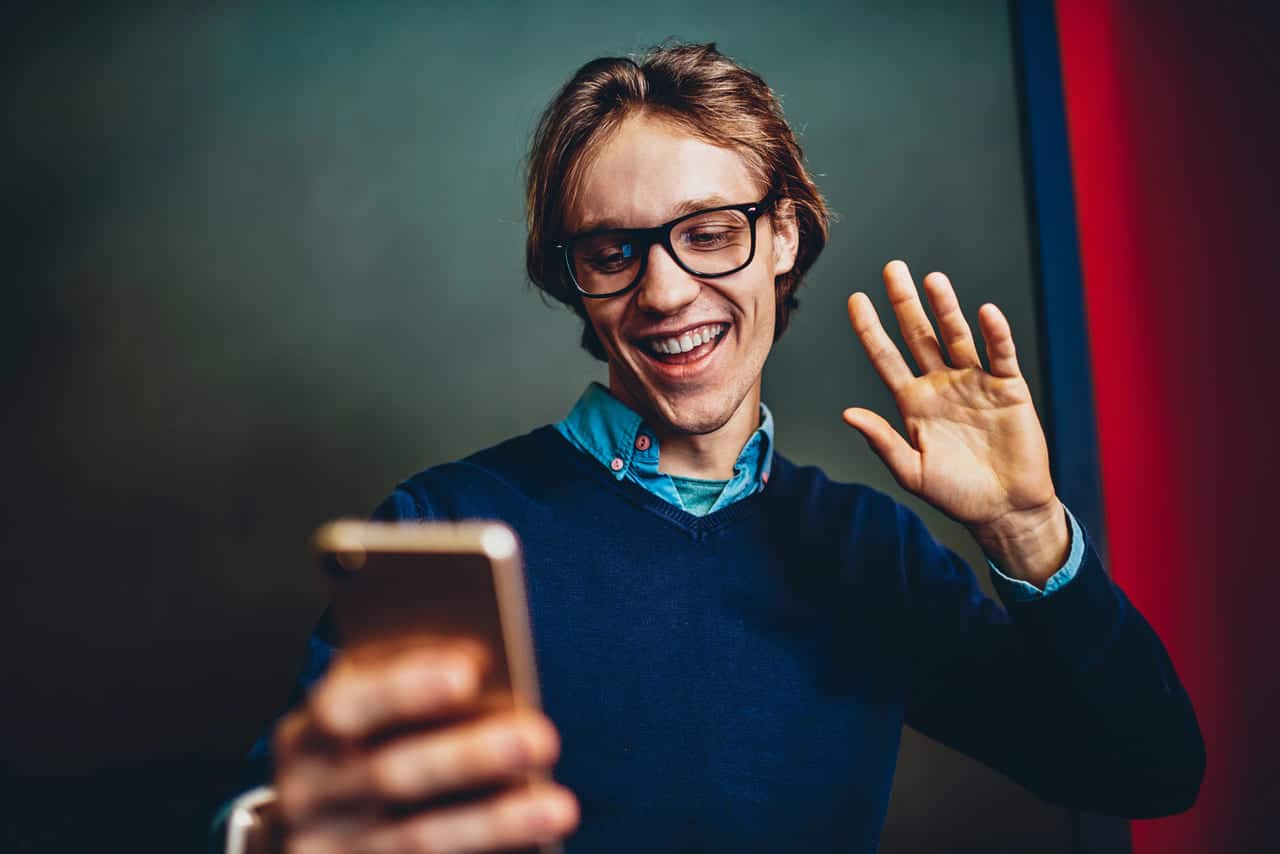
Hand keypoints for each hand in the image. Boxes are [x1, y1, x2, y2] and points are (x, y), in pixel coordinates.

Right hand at [273, 641, 577, 853]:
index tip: (468, 672)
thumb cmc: (362, 750)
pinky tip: (533, 846)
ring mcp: (326, 853)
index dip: (404, 687)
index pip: (347, 706)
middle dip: (471, 756)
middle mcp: (305, 798)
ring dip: (494, 824)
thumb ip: (407, 687)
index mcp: (306, 735)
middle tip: (543, 737)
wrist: (312, 835)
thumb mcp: (365, 712)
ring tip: (560, 807)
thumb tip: (483, 667)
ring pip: (417, 841)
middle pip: (392, 775)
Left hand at [842, 260, 1067, 583]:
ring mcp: (975, 383)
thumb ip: (882, 441)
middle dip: (905, 302)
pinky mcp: (1009, 389)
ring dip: (946, 308)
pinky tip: (985, 313)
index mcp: (913, 402)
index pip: (886, 357)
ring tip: (932, 280)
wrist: (1005, 510)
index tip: (855, 299)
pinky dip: (994, 334)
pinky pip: (1000, 355)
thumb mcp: (911, 471)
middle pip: (919, 335)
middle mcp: (941, 385)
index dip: (870, 329)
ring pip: (957, 336)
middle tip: (893, 268)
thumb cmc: (956, 495)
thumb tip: (847, 414)